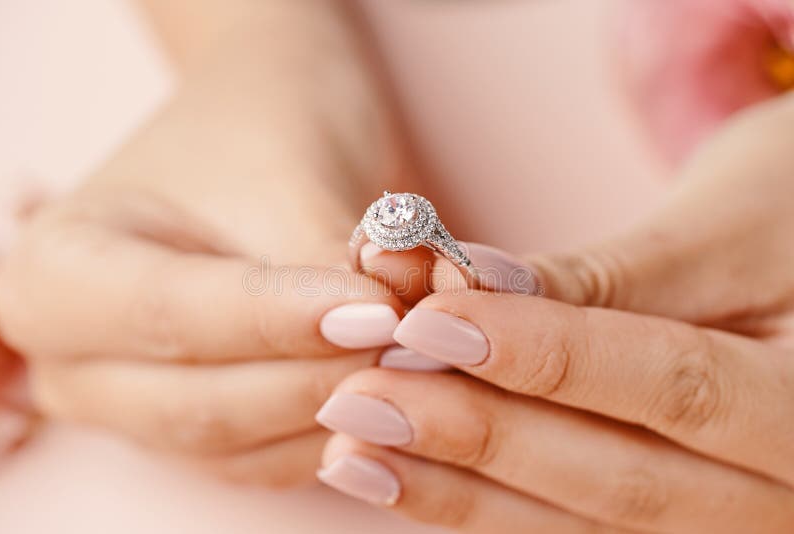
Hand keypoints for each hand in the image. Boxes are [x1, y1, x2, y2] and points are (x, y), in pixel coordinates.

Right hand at [0, 1, 411, 486]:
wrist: (263, 124)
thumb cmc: (260, 127)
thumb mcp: (289, 178)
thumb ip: (329, 266)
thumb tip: (398, 328)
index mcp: (58, 268)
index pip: (168, 313)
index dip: (277, 319)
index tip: (377, 309)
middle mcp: (77, 355)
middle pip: (195, 402)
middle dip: (315, 377)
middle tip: (410, 339)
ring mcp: (136, 402)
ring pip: (237, 445)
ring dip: (337, 409)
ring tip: (417, 355)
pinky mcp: (200, 425)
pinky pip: (266, 458)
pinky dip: (334, 429)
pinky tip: (393, 386)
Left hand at [314, 94, 793, 530]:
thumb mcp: (736, 220)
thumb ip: (614, 275)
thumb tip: (475, 284)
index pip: (677, 387)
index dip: (547, 356)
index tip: (427, 322)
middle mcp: (788, 496)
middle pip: (623, 480)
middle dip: (481, 437)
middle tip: (358, 397)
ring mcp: (733, 521)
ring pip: (590, 523)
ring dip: (462, 490)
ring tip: (352, 450)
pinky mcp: (679, 518)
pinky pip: (578, 523)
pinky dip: (487, 503)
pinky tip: (401, 476)